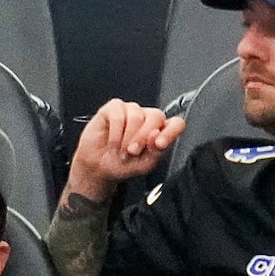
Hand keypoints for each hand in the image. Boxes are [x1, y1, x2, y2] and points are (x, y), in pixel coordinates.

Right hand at [65, 101, 183, 199]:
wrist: (98, 168)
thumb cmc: (123, 164)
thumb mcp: (144, 165)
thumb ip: (156, 152)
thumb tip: (158, 136)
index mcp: (160, 131)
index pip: (176, 123)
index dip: (170, 131)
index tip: (159, 144)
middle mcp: (147, 118)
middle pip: (156, 116)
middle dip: (143, 138)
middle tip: (133, 152)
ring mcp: (131, 110)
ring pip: (136, 116)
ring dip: (127, 138)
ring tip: (121, 150)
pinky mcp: (113, 108)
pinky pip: (118, 115)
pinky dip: (115, 133)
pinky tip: (113, 143)